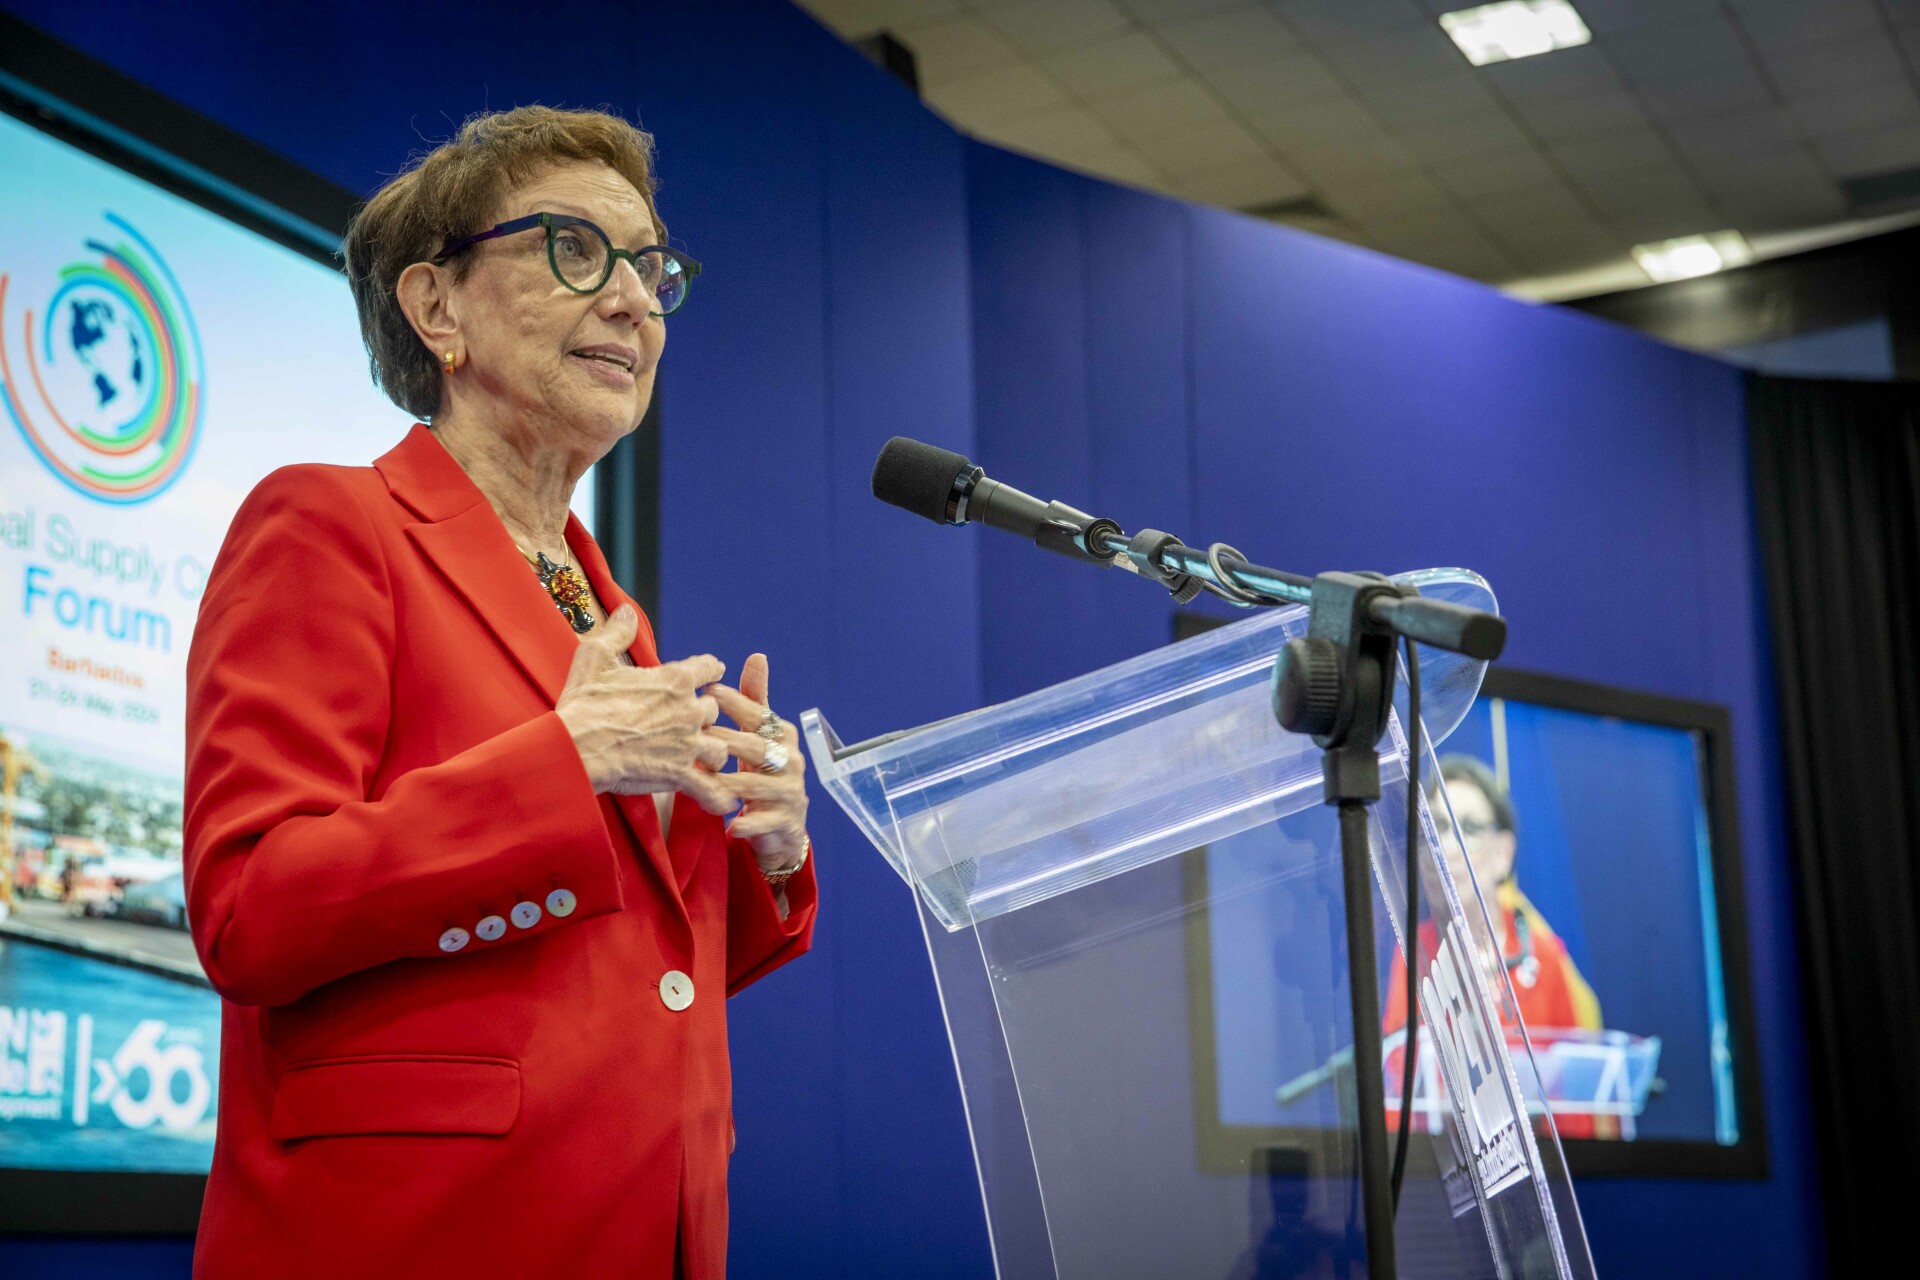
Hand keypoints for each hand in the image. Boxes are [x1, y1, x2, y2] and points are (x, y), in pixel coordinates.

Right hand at [554, 604, 735, 814]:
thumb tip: (627, 611)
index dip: (709, 670)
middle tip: (692, 725)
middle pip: (714, 711)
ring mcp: (688, 743)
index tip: (712, 673)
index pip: (707, 667)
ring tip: (703, 760)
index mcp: (674, 679)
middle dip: (704, 717)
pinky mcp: (681, 774)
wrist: (574, 749)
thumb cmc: (582, 705)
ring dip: (712, 753)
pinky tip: (725, 802)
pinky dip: (718, 797)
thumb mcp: (594, 659)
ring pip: (720, 748)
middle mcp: (689, 710)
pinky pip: (710, 788)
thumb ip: (616, 633)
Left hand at [701, 652, 808, 872]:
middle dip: (724, 742)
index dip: (736, 704)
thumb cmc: (762, 769)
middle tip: (694, 736)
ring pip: (755, 784)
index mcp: (783, 735)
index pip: (760, 715)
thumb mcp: (759, 734)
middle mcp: (792, 760)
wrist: (781, 823)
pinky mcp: (786, 820)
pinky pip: (764, 821)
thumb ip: (756, 698)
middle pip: (755, 747)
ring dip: (726, 782)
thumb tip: (757, 656)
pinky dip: (746, 823)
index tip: (709, 694)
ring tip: (700, 779)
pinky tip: (728, 824)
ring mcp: (790, 792)